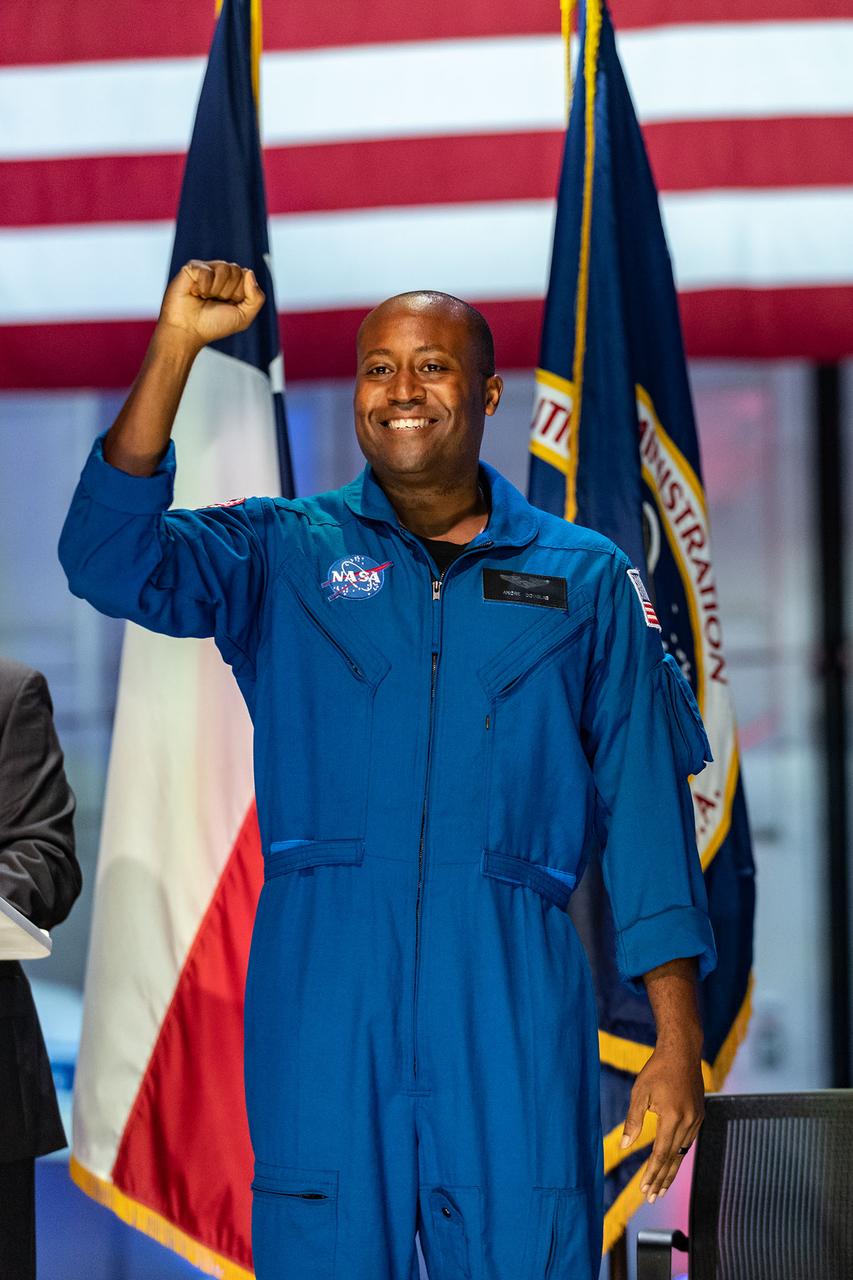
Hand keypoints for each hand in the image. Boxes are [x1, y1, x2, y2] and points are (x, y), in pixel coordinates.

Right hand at [157, 258, 265, 353]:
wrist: (188, 331)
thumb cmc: (213, 325)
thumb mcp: (244, 317)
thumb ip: (256, 298)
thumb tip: (249, 272)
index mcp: (234, 283)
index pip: (247, 275)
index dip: (239, 294)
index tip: (228, 305)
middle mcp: (220, 273)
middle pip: (237, 270)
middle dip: (228, 292)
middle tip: (215, 302)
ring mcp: (206, 269)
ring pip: (224, 268)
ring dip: (216, 290)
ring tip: (205, 298)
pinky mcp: (192, 268)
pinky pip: (207, 271)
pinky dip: (203, 287)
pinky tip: (195, 293)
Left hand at [619, 1042, 704, 1202]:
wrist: (682, 1051)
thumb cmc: (656, 1070)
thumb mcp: (639, 1093)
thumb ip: (633, 1121)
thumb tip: (626, 1146)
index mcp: (672, 1117)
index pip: (661, 1153)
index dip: (652, 1173)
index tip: (644, 1190)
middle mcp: (688, 1122)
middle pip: (673, 1158)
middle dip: (661, 1179)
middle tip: (652, 1198)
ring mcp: (696, 1119)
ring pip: (683, 1152)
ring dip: (671, 1170)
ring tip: (661, 1187)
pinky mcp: (699, 1115)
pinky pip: (688, 1140)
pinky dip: (679, 1154)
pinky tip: (672, 1162)